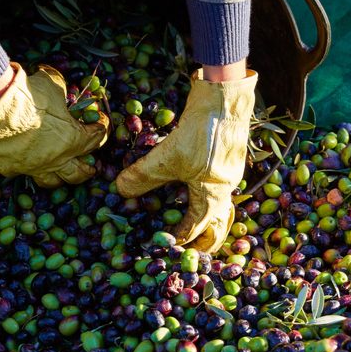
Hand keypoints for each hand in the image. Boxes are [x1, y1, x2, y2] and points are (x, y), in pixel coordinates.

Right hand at [0, 63, 108, 186]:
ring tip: (61, 171)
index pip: (95, 139)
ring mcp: (34, 167)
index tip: (99, 124)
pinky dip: (26, 166)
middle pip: (79, 173)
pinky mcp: (12, 169)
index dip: (100, 130)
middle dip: (87, 169)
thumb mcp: (52, 84)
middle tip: (90, 165)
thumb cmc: (28, 96)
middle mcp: (56, 159)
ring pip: (52, 182)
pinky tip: (25, 160)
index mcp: (72, 139)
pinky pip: (22, 172)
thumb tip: (60, 85)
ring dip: (60, 176)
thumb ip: (60, 88)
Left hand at [116, 69, 256, 252]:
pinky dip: (209, 197)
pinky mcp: (227, 157)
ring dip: (211, 221)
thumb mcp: (168, 156)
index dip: (178, 239)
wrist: (226, 98)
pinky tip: (196, 189)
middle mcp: (225, 189)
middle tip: (193, 253)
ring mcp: (229, 173)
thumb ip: (144, 176)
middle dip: (206, 241)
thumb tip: (121, 191)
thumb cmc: (202, 132)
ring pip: (222, 206)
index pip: (195, 228)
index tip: (163, 244)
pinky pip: (220, 188)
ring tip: (199, 228)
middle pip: (219, 225)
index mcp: (212, 196)